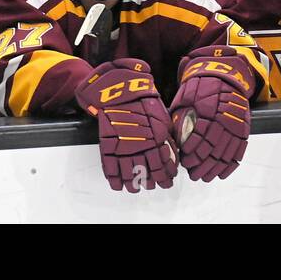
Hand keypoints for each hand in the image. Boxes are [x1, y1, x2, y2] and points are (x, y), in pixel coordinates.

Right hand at [75, 58, 176, 191]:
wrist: (120, 91)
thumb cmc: (143, 101)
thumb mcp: (162, 118)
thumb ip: (167, 138)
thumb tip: (172, 156)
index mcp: (158, 140)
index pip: (164, 166)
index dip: (166, 177)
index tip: (167, 183)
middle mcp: (142, 147)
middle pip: (148, 174)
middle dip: (152, 183)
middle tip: (153, 186)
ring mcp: (124, 148)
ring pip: (130, 175)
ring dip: (134, 185)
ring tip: (136, 188)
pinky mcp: (108, 147)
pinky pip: (111, 169)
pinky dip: (115, 180)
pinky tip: (118, 185)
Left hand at [169, 48, 255, 181]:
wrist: (224, 75)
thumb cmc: (199, 88)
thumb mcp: (185, 98)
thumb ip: (180, 119)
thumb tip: (173, 141)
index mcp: (206, 109)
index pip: (199, 137)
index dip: (191, 153)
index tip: (185, 162)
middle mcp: (223, 118)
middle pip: (212, 148)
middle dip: (202, 165)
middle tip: (193, 175)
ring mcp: (235, 124)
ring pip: (225, 153)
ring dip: (214, 168)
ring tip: (205, 177)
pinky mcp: (243, 128)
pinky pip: (239, 151)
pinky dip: (231, 164)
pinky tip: (221, 173)